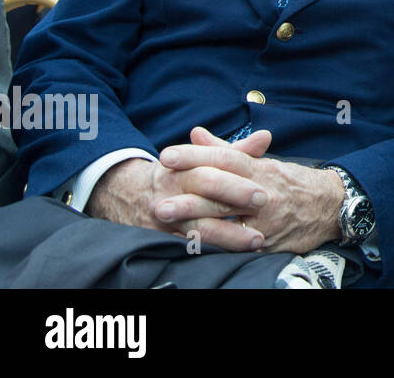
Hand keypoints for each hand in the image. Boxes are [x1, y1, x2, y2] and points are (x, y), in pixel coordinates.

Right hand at [86, 129, 273, 251]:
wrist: (128, 194)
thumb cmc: (177, 175)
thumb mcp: (200, 159)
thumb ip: (234, 151)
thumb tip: (265, 137)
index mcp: (186, 164)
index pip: (214, 162)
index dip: (238, 173)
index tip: (263, 189)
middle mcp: (174, 185)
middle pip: (206, 184)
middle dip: (235, 194)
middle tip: (262, 203)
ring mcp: (166, 213)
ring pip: (198, 222)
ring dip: (229, 233)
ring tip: (255, 240)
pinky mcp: (160, 236)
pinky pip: (187, 245)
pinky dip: (211, 250)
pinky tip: (231, 254)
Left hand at [155, 127, 345, 253]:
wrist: (330, 206)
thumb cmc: (291, 182)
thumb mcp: (263, 162)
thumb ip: (226, 149)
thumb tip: (196, 134)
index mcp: (260, 169)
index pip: (225, 159)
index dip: (196, 156)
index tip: (167, 155)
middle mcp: (263, 193)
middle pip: (222, 192)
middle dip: (189, 195)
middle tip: (158, 198)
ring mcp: (265, 220)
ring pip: (227, 222)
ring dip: (195, 223)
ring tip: (169, 222)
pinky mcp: (268, 243)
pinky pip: (238, 246)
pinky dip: (215, 245)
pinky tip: (193, 244)